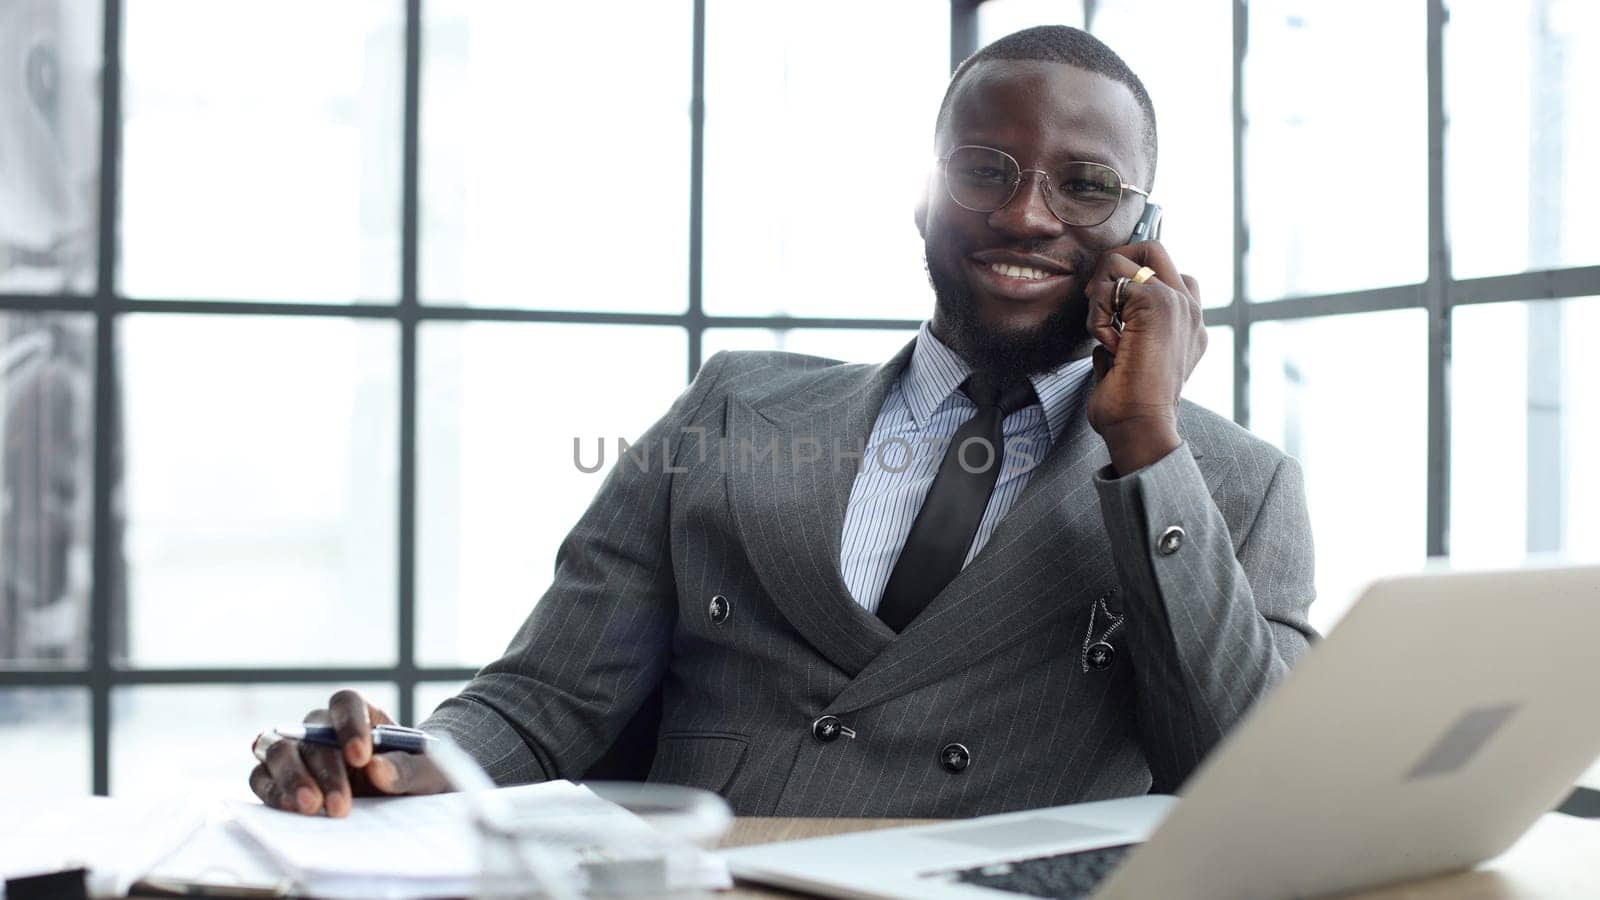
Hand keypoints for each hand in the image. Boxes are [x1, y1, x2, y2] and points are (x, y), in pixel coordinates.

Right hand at [248, 689, 449, 816]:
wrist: (402, 801)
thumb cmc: (416, 779)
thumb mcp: (429, 775)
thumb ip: (409, 769)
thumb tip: (377, 768)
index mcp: (362, 714)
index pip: (346, 703)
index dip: (350, 725)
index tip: (362, 757)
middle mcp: (323, 728)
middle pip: (310, 733)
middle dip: (325, 769)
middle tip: (340, 806)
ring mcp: (297, 752)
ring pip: (277, 750)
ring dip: (292, 778)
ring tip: (311, 808)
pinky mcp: (278, 778)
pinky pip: (261, 778)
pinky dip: (273, 792)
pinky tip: (292, 811)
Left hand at [1085, 240, 1206, 474]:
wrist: (1140, 424)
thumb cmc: (1128, 406)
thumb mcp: (1129, 363)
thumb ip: (1126, 336)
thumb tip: (1105, 325)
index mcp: (1188, 325)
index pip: (1163, 276)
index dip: (1128, 283)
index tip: (1108, 313)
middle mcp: (1189, 310)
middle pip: (1152, 249)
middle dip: (1113, 264)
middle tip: (1096, 300)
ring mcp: (1177, 302)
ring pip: (1124, 260)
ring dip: (1099, 294)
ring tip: (1105, 333)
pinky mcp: (1157, 302)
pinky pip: (1109, 282)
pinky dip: (1096, 312)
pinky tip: (1108, 342)